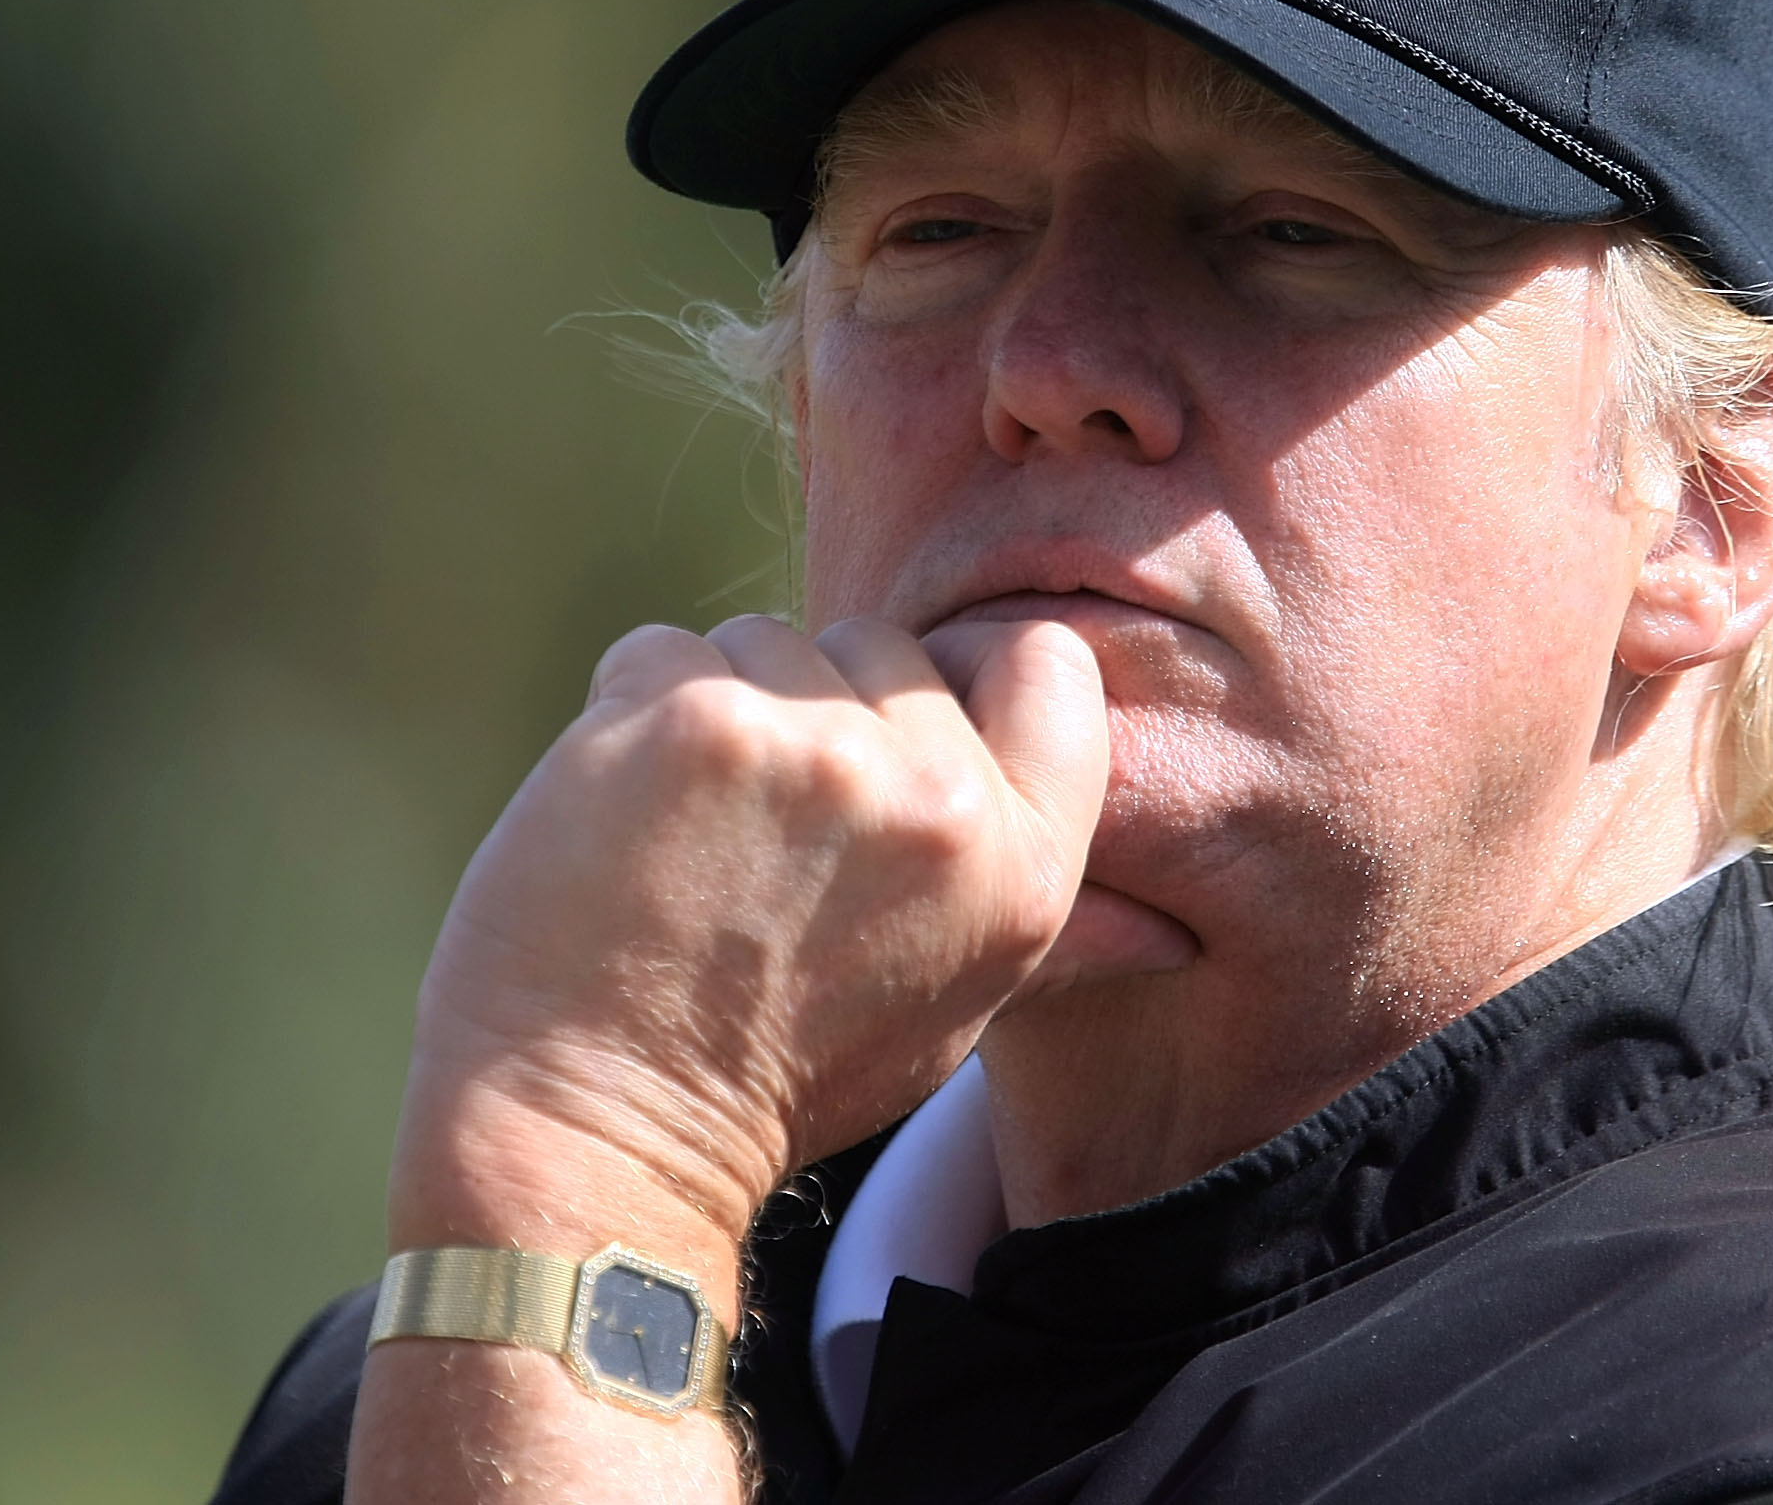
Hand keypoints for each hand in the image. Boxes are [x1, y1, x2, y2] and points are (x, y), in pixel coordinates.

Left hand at [382, 612, 1181, 1260]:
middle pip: (883, 647)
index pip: (1049, 666)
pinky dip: (629, 715)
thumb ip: (1046, 920)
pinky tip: (623, 820)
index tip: (893, 740)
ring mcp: (815, 748)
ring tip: (692, 842)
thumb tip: (1171, 934)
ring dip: (723, 713)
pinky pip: (662, 649)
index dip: (966, 679)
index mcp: (1023, 865)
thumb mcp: (956, 1012)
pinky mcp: (694, 718)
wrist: (601, 1131)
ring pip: (769, 641)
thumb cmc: (774, 1077)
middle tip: (764, 846)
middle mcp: (937, 798)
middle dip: (821, 713)